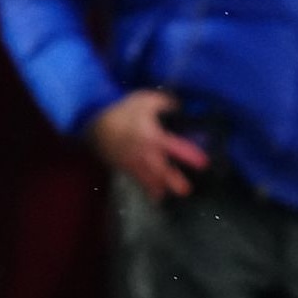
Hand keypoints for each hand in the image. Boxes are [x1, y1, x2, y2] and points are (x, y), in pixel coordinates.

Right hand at [85, 89, 210, 201]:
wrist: (94, 126)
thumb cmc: (123, 112)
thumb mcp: (144, 100)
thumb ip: (165, 103)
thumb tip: (181, 107)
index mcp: (152, 136)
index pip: (174, 146)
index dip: (188, 155)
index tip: (203, 163)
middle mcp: (145, 153)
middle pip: (160, 169)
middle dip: (172, 180)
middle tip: (185, 191)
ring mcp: (135, 162)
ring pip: (149, 179)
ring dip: (160, 188)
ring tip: (170, 197)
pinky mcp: (128, 168)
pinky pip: (139, 180)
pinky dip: (148, 189)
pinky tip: (158, 197)